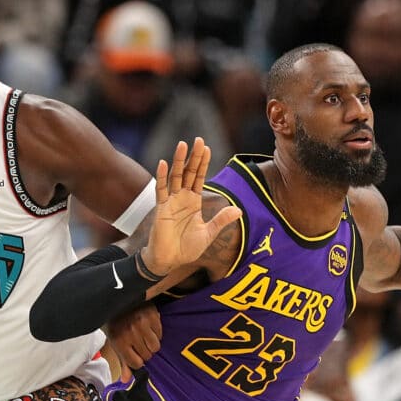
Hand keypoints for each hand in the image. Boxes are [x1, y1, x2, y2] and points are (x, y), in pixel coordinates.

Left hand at [106, 303, 162, 380]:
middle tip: (138, 344)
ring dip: (151, 344)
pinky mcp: (153, 316)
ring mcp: (143, 324)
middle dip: (144, 352)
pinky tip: (148, 328)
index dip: (137, 361)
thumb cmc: (115, 322)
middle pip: (147, 356)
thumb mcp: (114, 342)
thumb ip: (122, 361)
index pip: (136, 363)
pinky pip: (160, 334)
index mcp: (119, 341)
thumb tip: (126, 380)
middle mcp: (131, 333)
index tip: (134, 355)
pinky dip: (156, 333)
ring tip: (144, 336)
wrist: (117, 298)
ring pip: (155, 347)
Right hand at [140, 138, 240, 275]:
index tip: (207, 148)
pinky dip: (161, 177)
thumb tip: (239, 210)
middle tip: (198, 139)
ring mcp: (170, 202)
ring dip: (179, 161)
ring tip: (182, 144)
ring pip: (175, 177)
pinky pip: (161, 190)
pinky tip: (162, 163)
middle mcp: (182, 198)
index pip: (199, 177)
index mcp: (193, 202)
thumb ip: (221, 220)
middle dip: (194, 156)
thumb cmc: (186, 249)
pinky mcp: (161, 209)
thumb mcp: (208, 234)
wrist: (169, 261)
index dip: (203, 163)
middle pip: (189, 172)